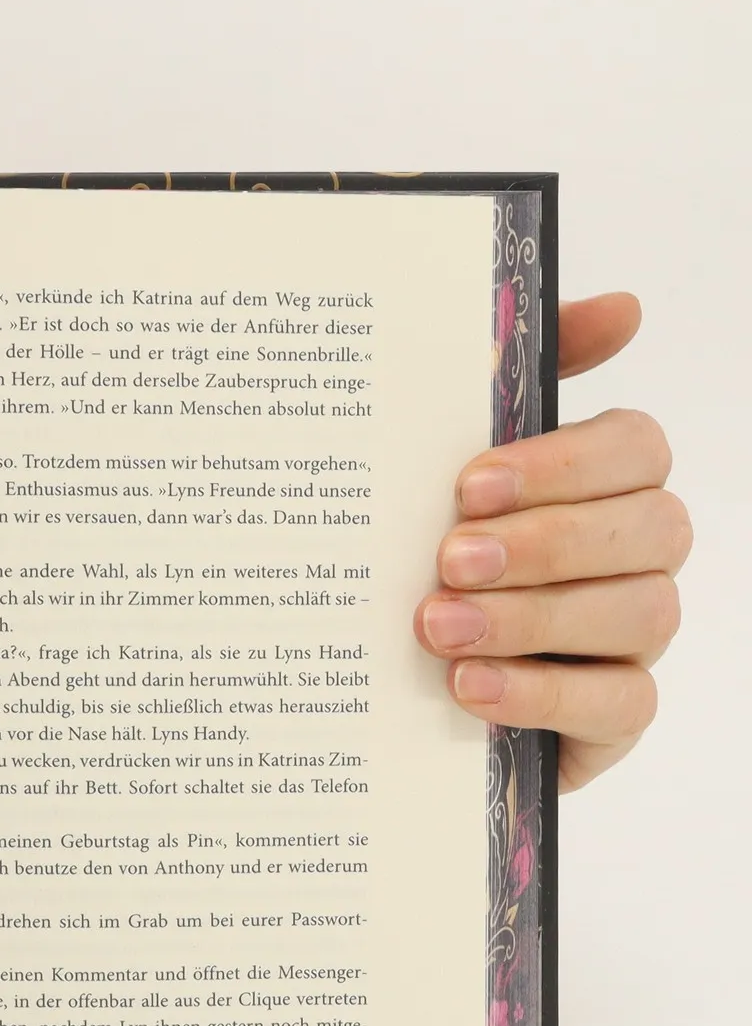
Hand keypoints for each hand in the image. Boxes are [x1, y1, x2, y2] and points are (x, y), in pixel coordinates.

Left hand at [414, 293, 687, 790]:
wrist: (375, 677)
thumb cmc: (422, 551)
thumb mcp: (439, 460)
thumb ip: (516, 378)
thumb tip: (623, 308)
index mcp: (603, 482)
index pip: (637, 447)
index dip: (563, 464)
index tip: (469, 484)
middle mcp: (634, 555)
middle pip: (652, 528)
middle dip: (547, 542)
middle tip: (447, 559)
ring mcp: (630, 639)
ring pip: (642, 613)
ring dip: (535, 617)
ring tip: (438, 627)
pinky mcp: (611, 718)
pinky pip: (622, 704)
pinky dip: (541, 692)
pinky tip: (468, 686)